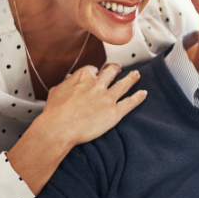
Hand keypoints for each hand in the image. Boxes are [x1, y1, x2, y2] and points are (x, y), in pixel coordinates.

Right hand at [7, 64, 144, 193]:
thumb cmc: (54, 113)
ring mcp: (108, 98)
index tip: (96, 74)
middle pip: (111, 73)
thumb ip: (67, 83)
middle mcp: (98, 85)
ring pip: (124, 84)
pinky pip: (130, 102)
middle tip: (118, 68)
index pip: (93, 70)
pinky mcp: (115, 111)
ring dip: (132, 78)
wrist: (59, 129)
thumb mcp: (56, 91)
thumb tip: (71, 78)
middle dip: (115, 69)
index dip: (95, 72)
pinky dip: (139, 97)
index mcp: (83, 77)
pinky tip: (143, 94)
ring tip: (136, 74)